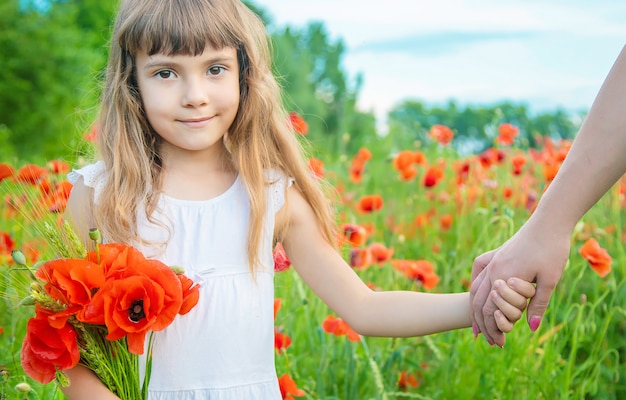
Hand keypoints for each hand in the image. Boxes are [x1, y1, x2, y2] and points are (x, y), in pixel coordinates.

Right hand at [469, 223, 569, 346]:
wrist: (548, 222)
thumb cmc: (552, 250)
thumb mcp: (550, 280)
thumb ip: (538, 304)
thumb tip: (530, 328)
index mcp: (504, 276)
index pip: (490, 309)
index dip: (492, 328)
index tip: (498, 343)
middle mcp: (492, 268)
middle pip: (478, 301)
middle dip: (482, 323)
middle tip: (487, 340)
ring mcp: (491, 260)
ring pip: (475, 288)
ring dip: (475, 308)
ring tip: (477, 325)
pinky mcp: (494, 254)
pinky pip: (478, 274)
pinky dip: (475, 288)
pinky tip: (476, 294)